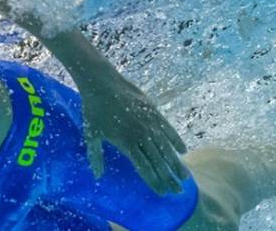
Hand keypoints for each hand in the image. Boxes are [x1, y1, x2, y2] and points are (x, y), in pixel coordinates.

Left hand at [79, 72, 189, 194]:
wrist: (101, 82)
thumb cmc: (93, 109)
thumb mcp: (91, 134)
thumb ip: (95, 156)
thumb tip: (97, 176)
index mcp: (126, 143)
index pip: (144, 167)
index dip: (154, 181)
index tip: (162, 193)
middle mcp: (141, 135)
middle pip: (158, 161)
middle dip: (169, 177)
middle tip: (178, 191)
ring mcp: (149, 123)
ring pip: (166, 147)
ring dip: (176, 163)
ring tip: (185, 176)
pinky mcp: (153, 111)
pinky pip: (168, 129)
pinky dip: (176, 140)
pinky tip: (182, 151)